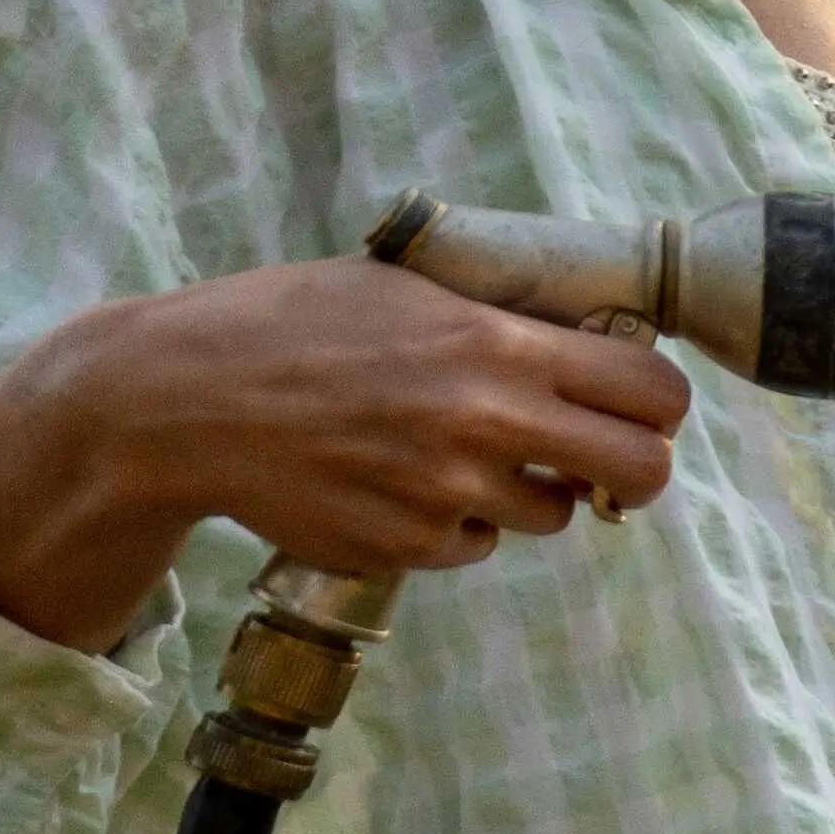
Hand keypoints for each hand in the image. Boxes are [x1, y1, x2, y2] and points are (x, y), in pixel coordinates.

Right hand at [0, 259, 693, 653]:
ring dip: (531, 491)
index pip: (653, 391)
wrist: (176, 401)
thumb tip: (588, 335)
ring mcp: (447, 494)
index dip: (658, 403)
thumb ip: (497, 317)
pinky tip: (400, 483)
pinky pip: (477, 545)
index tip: (639, 405)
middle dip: (633, 466)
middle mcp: (484, 423)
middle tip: (598, 456)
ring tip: (461, 453)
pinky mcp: (408, 546)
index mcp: (493, 346)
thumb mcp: (399, 287)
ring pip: (555, 514)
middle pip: (643, 472)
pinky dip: (458, 523)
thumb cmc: (285, 325)